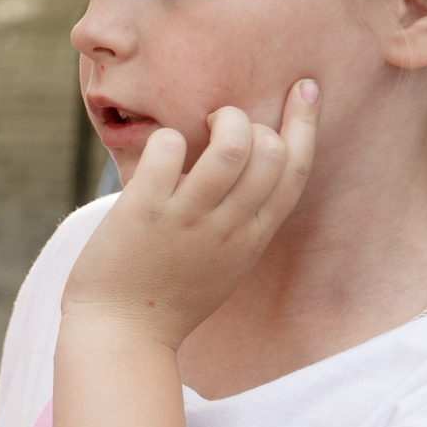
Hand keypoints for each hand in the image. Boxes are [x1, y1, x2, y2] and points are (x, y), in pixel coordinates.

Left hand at [64, 81, 318, 346]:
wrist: (121, 337)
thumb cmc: (167, 299)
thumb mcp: (224, 264)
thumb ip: (241, 223)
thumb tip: (243, 172)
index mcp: (251, 238)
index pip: (295, 172)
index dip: (305, 124)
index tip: (305, 89)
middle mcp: (227, 227)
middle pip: (270, 153)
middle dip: (255, 121)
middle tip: (222, 122)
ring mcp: (186, 220)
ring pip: (229, 148)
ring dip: (221, 120)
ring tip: (199, 124)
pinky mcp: (144, 213)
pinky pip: (169, 152)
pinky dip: (168, 138)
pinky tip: (160, 149)